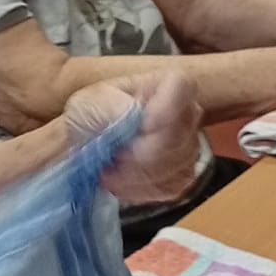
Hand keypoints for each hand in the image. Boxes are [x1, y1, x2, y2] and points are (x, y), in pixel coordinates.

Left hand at [65, 70, 202, 204]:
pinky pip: (171, 187)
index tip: (142, 126)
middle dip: (141, 154)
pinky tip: (122, 182)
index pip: (182, 86)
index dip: (166, 108)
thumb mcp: (88, 102)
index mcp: (162, 85)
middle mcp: (184, 112)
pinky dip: (141, 190)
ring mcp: (188, 146)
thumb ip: (109, 105)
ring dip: (137, 175)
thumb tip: (135, 114)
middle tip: (112, 157)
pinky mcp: (182, 176)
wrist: (87, 145)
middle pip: (178, 136)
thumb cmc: (92, 116)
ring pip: (177, 166)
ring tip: (110, 171)